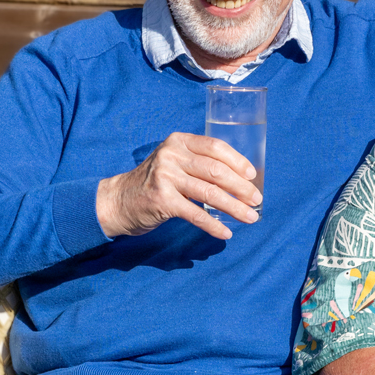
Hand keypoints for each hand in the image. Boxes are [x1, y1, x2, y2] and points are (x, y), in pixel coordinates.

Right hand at [95, 132, 260, 239]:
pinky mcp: (161, 200)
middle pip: (216, 170)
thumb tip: (238, 177)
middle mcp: (171, 155)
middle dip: (241, 187)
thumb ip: (197, 162)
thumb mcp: (172, 161)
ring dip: (234, 207)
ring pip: (209, 193)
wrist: (117, 201)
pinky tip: (226, 233)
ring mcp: (165, 177)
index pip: (215, 147)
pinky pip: (195, 214)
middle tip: (256, 199)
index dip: (237, 161)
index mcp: (178, 141)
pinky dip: (213, 225)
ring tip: (250, 217)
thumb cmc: (153, 182)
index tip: (252, 175)